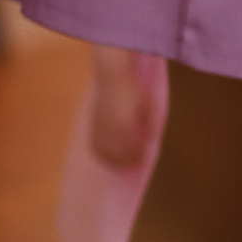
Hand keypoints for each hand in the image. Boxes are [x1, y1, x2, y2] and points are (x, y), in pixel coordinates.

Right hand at [87, 47, 154, 168]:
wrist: (112, 76)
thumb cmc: (134, 89)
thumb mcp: (148, 107)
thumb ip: (148, 126)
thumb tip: (148, 142)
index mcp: (127, 127)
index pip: (133, 151)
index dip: (138, 158)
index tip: (143, 161)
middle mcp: (112, 130)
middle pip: (118, 155)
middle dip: (126, 162)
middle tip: (133, 165)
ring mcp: (100, 127)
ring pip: (104, 153)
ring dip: (112, 161)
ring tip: (119, 165)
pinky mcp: (93, 124)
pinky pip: (94, 145)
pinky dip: (100, 153)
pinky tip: (106, 155)